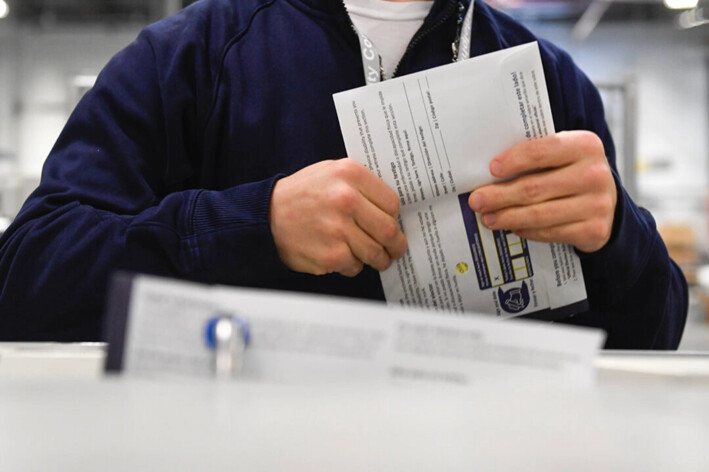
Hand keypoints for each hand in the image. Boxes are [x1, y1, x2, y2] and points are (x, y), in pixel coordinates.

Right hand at [270, 158, 407, 276]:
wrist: (265, 216)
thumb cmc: (302, 194)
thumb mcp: (331, 172)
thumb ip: (361, 184)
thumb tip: (391, 209)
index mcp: (350, 174)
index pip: (392, 203)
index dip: (394, 217)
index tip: (392, 224)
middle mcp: (346, 199)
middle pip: (388, 230)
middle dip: (395, 245)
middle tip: (395, 250)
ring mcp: (338, 229)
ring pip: (375, 252)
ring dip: (378, 259)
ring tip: (375, 258)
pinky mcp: (330, 255)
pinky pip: (355, 266)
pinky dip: (352, 265)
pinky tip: (342, 257)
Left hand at [468, 131, 616, 252]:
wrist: (609, 203)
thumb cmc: (573, 173)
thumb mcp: (563, 156)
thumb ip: (536, 157)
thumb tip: (490, 173)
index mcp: (585, 146)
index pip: (542, 151)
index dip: (514, 160)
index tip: (491, 169)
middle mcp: (594, 174)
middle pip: (534, 187)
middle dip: (499, 195)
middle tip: (476, 201)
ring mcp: (596, 204)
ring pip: (539, 214)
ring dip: (507, 217)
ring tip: (487, 218)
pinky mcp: (593, 230)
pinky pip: (549, 232)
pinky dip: (526, 230)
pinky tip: (511, 227)